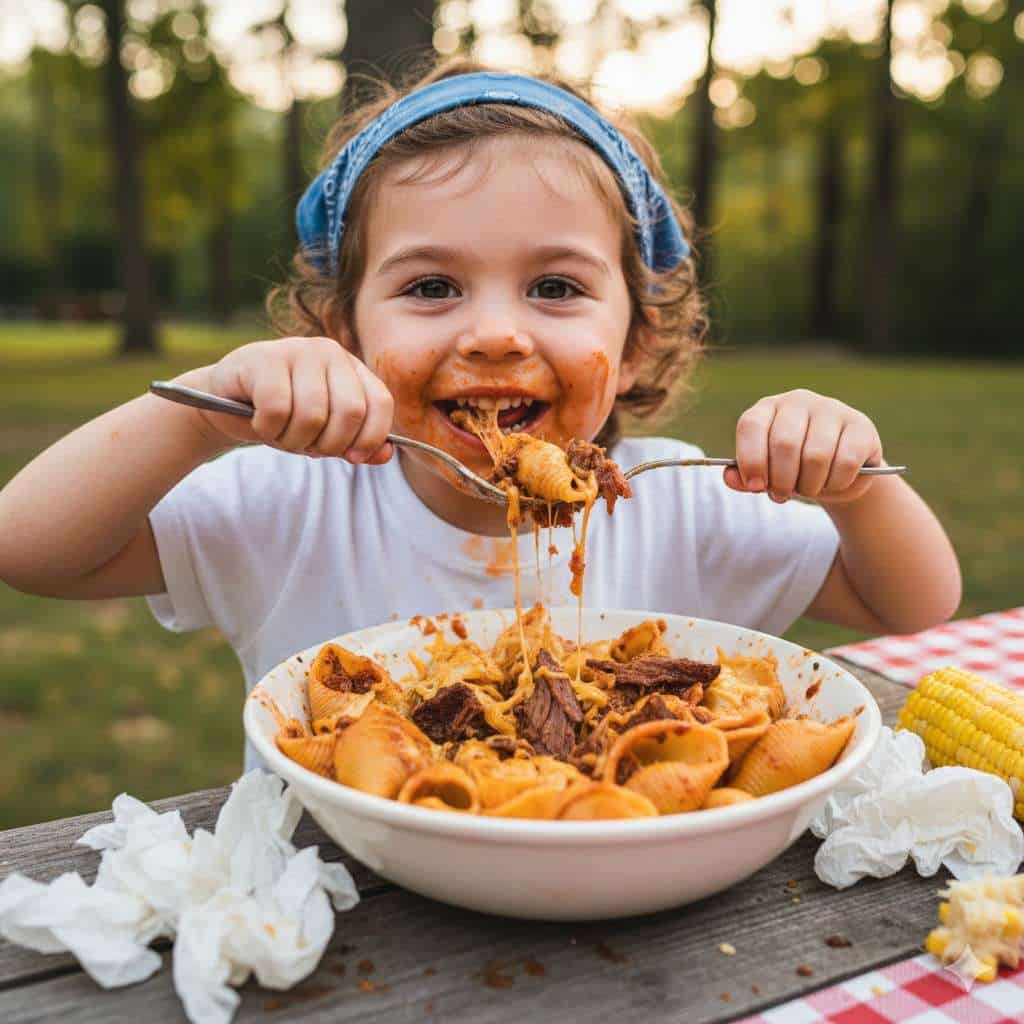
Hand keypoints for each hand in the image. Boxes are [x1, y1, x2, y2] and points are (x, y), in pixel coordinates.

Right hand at [176, 337, 393, 463]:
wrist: (225, 401)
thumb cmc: (283, 417)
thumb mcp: (324, 433)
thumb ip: (357, 443)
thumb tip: (385, 455)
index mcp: (352, 368)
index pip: (380, 403)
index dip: (370, 438)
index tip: (351, 457)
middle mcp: (330, 352)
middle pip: (350, 411)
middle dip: (329, 444)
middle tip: (308, 447)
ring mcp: (297, 350)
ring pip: (312, 415)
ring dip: (293, 440)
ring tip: (280, 434)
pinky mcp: (263, 358)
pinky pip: (277, 409)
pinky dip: (267, 429)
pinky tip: (259, 422)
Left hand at [724, 389, 882, 504]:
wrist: (839, 471)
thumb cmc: (794, 470)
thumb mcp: (767, 475)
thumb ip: (745, 477)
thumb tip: (730, 478)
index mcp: (767, 408)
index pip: (751, 426)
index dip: (751, 460)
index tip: (756, 487)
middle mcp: (798, 401)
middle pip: (784, 443)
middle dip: (782, 480)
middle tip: (782, 495)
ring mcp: (831, 409)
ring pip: (816, 456)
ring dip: (810, 485)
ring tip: (808, 490)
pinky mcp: (860, 425)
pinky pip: (845, 462)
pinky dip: (836, 483)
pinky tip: (833, 483)